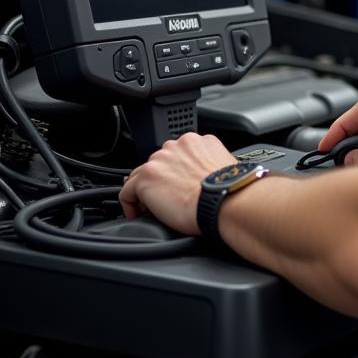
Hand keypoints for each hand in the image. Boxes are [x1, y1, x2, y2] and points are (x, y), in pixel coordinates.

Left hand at [119, 132, 236, 233]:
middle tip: (165, 200)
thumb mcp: (225, 166)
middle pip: (157, 163)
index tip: (174, 187)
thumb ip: (210, 164)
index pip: (175, 155)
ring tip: (151, 210)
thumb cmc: (231, 189)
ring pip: (140, 175)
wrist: (225, 200)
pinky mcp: (147, 178)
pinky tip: (139, 216)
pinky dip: (130, 205)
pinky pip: (127, 192)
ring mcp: (160, 160)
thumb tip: (207, 180)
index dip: (172, 173)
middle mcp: (177, 146)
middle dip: (158, 181)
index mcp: (198, 141)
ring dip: (144, 192)